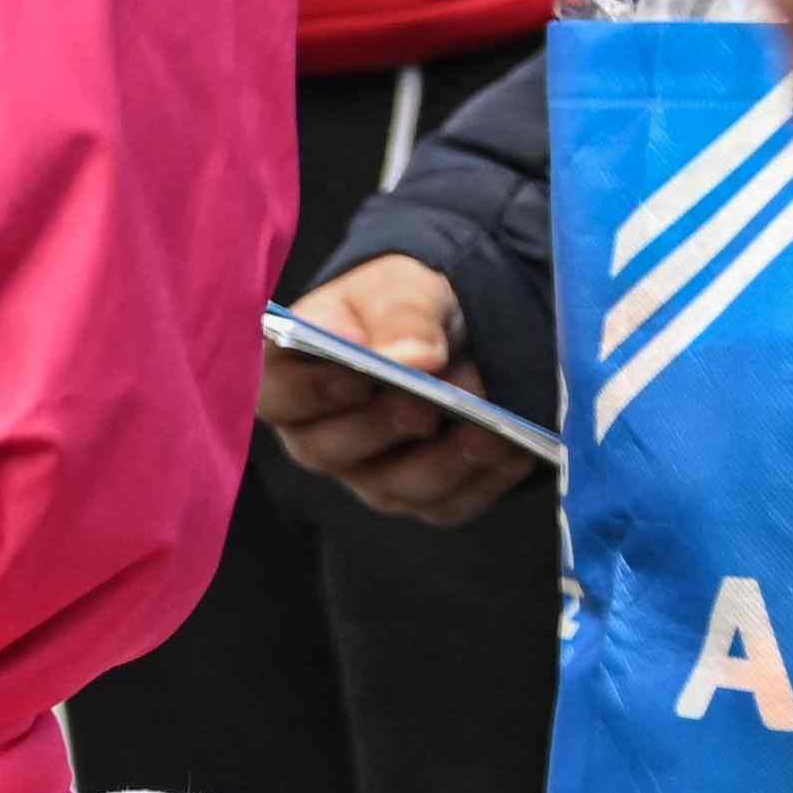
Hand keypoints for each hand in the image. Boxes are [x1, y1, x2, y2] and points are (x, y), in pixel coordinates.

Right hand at [264, 256, 537, 525]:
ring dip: (444, 457)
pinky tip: (517, 450)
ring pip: (391, 487)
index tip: (357, 374)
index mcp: (291, 374)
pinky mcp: (417, 497)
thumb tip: (413, 360)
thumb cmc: (403, 304)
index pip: (275, 393)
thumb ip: (402, 316)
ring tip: (491, 423)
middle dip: (384, 424)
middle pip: (329, 449)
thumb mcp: (402, 287)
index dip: (310, 391)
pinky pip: (445, 504)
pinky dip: (483, 479)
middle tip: (430, 397)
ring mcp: (364, 473)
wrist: (449, 327)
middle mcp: (316, 433)